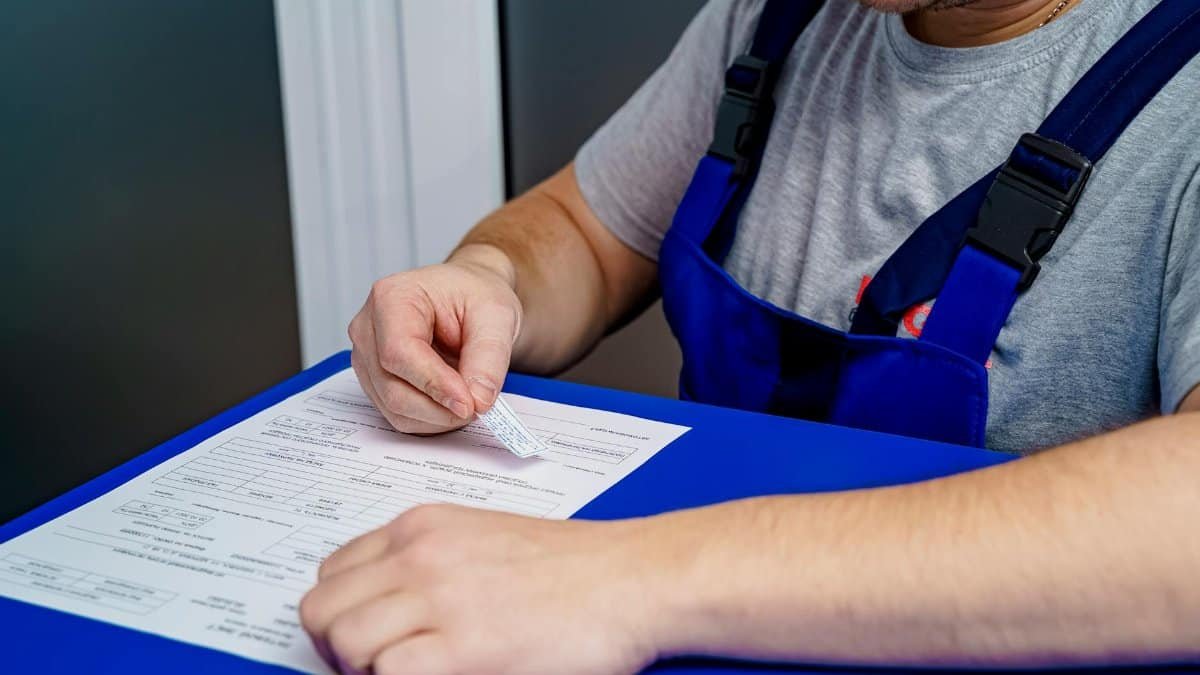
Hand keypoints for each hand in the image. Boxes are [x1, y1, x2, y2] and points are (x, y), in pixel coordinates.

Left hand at [299, 505, 664, 674]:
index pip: (332, 574)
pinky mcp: (464, 649)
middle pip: (322, 610)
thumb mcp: (483, 540)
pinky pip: (387, 673)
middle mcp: (420, 555)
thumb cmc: (574, 567)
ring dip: (366, 670)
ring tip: (411, 673)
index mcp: (422, 527)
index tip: (364, 639)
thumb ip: (428, 563)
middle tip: (375, 668)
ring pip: (344, 642)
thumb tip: (386, 609)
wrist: (632, 578)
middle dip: (338, 649)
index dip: (341, 615)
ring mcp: (439, 599)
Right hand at [349, 247, 521, 433]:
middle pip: (392, 387)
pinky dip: (430, 420)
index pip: (399, 352)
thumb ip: (489, 358)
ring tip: (469, 400)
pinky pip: (398, 415)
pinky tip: (452, 402)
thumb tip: (478, 400)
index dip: (434, 384)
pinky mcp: (375, 381)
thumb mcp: (496, 316)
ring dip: (437, 417)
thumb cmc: (474, 296)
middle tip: (479, 406)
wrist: (468, 298)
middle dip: (439, 408)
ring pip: (393, 408)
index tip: (469, 403)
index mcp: (392, 297)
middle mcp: (369, 328)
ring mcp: (367, 357)